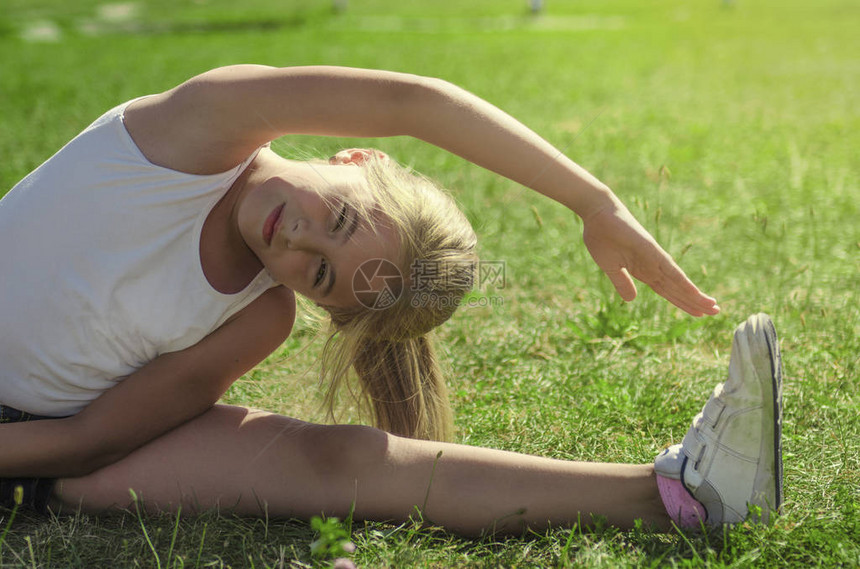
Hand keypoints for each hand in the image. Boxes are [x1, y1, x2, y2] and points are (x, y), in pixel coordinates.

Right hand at [581, 203, 719, 316]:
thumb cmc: (601, 236)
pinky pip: (670, 271)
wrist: (597, 213)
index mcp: (642, 270)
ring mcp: (654, 258)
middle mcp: (652, 265)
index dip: (681, 302)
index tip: (697, 313)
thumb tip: (632, 300)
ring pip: (678, 282)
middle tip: (715, 312)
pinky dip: (683, 283)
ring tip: (712, 307)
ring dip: (695, 295)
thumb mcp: (609, 267)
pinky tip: (695, 294)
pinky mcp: (652, 250)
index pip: (666, 290)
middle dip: (694, 302)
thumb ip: (621, 282)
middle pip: (677, 288)